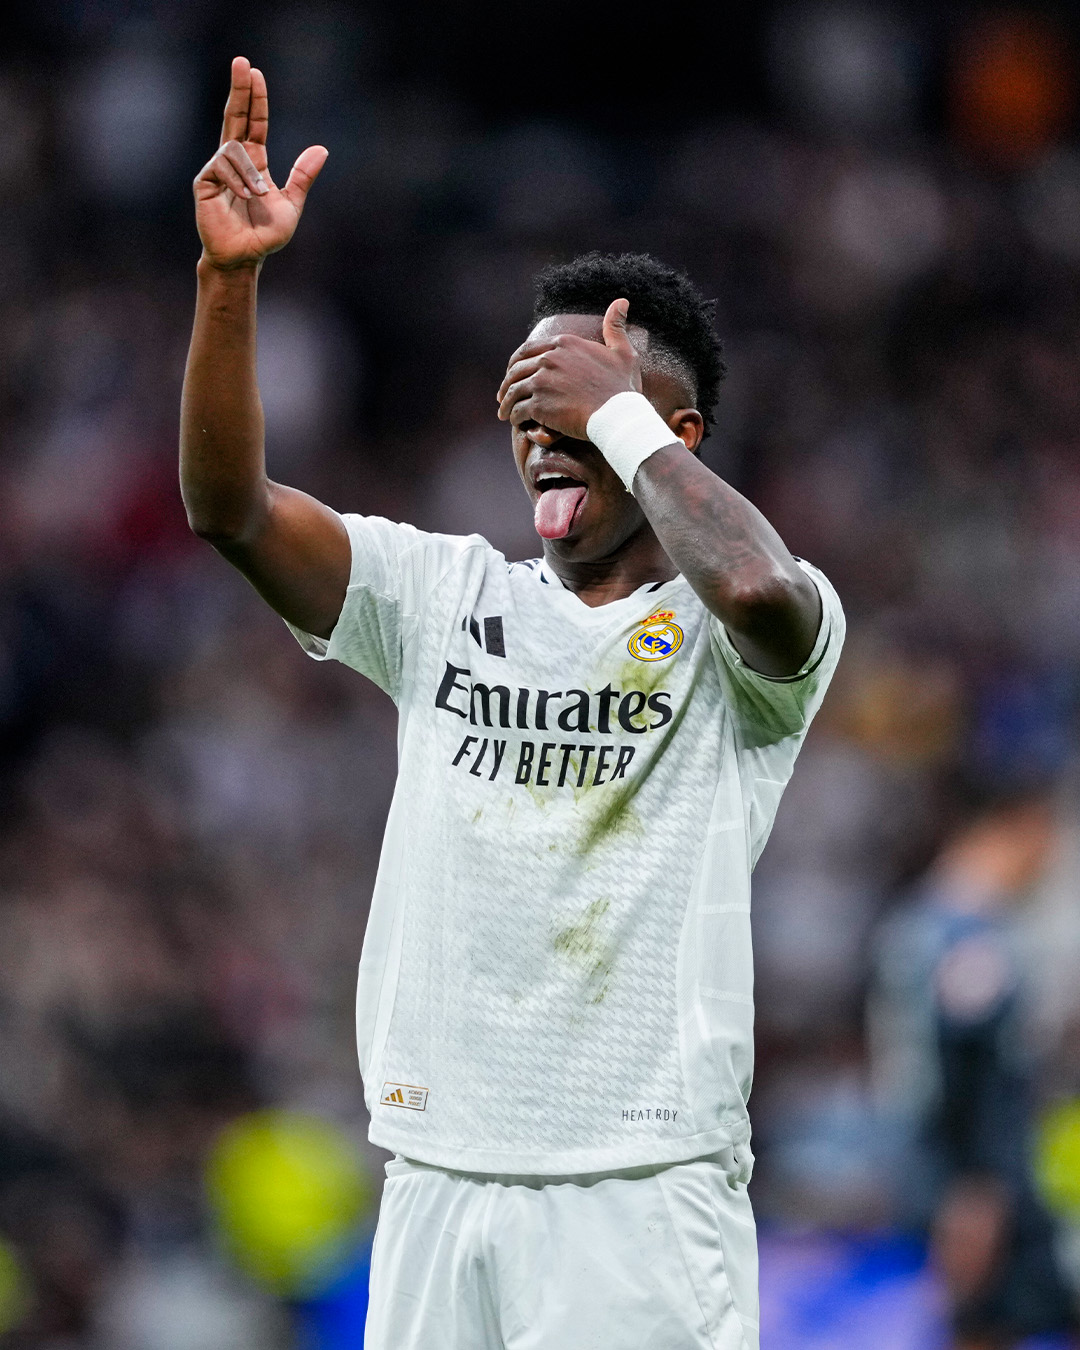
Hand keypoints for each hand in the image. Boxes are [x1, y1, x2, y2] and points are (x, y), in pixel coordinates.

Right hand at [194, 57, 327, 270]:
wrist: (244, 257)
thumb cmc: (265, 235)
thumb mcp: (291, 205)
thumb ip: (303, 177)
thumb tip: (322, 149)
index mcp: (255, 162)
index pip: (254, 124)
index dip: (255, 100)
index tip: (255, 73)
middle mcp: (234, 161)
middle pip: (235, 117)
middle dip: (239, 90)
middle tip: (242, 62)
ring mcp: (217, 169)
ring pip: (234, 148)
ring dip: (250, 172)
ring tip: (255, 195)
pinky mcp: (204, 181)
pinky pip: (222, 166)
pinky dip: (238, 181)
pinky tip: (242, 197)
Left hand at [496, 299, 641, 439]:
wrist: (618, 415)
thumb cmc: (622, 387)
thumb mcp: (623, 352)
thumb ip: (615, 327)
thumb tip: (621, 301)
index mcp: (565, 343)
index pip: (528, 349)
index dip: (517, 362)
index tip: (514, 372)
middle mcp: (549, 358)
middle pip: (516, 369)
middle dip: (507, 382)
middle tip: (503, 394)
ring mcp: (542, 380)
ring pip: (513, 390)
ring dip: (506, 402)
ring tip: (505, 413)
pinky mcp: (539, 403)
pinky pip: (518, 409)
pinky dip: (514, 416)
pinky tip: (515, 422)